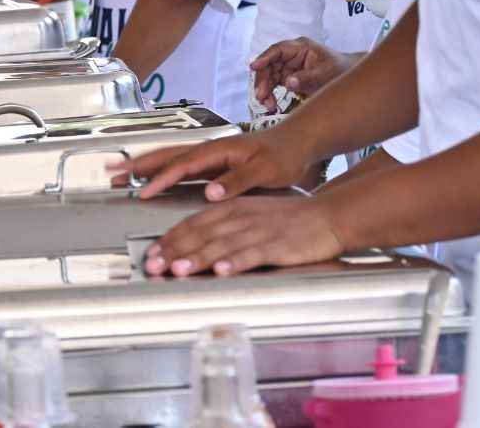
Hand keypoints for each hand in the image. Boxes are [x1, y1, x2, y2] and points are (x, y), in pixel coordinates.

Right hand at [118, 129, 307, 201]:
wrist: (298, 143)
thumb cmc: (284, 155)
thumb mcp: (265, 171)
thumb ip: (237, 181)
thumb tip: (211, 192)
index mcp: (219, 150)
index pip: (183, 165)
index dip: (161, 179)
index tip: (143, 191)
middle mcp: (210, 150)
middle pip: (166, 156)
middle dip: (137, 164)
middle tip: (112, 172)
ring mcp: (209, 155)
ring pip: (169, 159)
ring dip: (144, 165)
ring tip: (121, 173)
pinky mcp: (213, 163)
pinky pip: (180, 166)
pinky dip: (161, 170)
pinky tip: (153, 178)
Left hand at [142, 195, 343, 276]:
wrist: (328, 215)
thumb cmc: (289, 220)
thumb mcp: (250, 215)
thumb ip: (223, 227)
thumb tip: (194, 244)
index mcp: (232, 209)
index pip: (193, 222)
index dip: (170, 238)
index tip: (152, 253)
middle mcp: (241, 217)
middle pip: (201, 233)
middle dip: (174, 250)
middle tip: (153, 264)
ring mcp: (259, 231)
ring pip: (222, 244)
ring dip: (197, 256)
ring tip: (178, 268)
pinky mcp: (278, 245)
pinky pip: (253, 254)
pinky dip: (236, 262)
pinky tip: (222, 270)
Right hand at [249, 38, 357, 111]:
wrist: (348, 74)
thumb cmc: (340, 69)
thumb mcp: (325, 74)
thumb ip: (307, 78)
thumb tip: (288, 82)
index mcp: (301, 47)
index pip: (277, 50)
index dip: (264, 58)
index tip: (254, 67)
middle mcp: (292, 54)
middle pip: (270, 64)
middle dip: (263, 81)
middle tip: (262, 96)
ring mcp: (289, 65)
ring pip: (269, 75)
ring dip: (266, 89)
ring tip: (268, 104)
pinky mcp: (289, 75)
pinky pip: (274, 83)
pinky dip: (271, 93)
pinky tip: (271, 103)